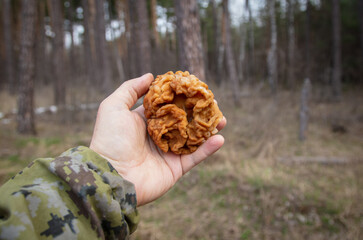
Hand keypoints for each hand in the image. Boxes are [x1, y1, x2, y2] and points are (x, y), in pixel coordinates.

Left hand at [90, 74, 225, 205]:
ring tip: (222, 119)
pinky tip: (220, 138)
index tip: (196, 87)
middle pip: (185, 121)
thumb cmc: (110, 139)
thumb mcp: (113, 107)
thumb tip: (150, 76)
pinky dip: (209, 149)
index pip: (168, 105)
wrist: (111, 174)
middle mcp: (159, 135)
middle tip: (213, 103)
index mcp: (146, 121)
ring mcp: (168, 152)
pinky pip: (195, 157)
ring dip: (208, 129)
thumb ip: (130, 89)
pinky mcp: (175, 168)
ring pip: (193, 138)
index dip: (182, 96)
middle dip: (200, 112)